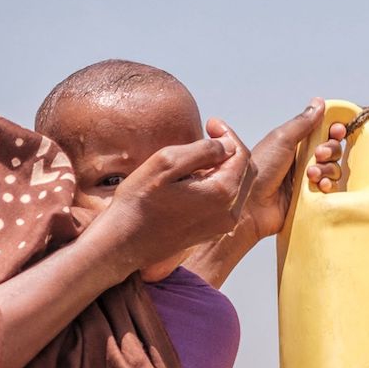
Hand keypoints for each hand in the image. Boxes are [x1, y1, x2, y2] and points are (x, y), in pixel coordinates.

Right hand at [82, 124, 253, 278]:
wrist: (123, 244)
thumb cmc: (138, 202)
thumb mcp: (166, 162)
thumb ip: (202, 150)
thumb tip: (225, 145)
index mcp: (222, 193)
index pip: (241, 154)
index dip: (228, 134)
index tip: (209, 123)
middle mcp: (229, 212)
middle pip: (246, 171)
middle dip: (231, 149)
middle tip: (209, 134)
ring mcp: (221, 225)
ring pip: (238, 186)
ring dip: (226, 166)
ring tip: (200, 155)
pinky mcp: (210, 232)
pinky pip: (226, 201)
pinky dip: (219, 183)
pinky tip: (196, 177)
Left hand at [236, 99, 344, 240]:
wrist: (250, 203)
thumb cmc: (259, 169)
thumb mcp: (280, 139)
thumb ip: (302, 122)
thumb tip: (319, 102)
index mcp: (295, 145)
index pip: (322, 134)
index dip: (333, 131)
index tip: (337, 130)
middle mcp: (302, 161)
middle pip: (332, 151)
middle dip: (330, 150)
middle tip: (318, 154)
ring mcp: (307, 181)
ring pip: (333, 170)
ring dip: (327, 169)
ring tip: (310, 175)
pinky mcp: (310, 198)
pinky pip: (330, 190)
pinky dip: (328, 186)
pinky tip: (318, 186)